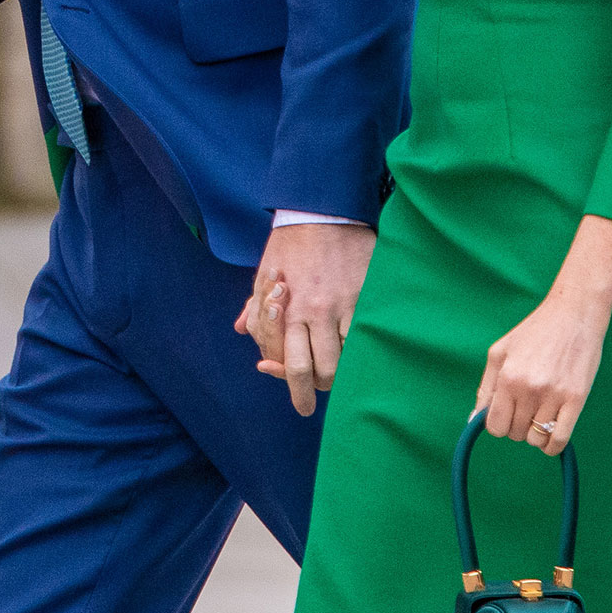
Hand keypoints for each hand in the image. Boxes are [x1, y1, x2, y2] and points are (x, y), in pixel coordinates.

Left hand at [234, 222, 374, 415]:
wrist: (323, 210)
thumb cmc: (290, 242)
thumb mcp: (264, 272)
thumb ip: (256, 305)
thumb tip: (242, 330)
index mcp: (291, 310)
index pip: (293, 365)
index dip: (294, 388)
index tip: (300, 402)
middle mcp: (318, 312)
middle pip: (324, 371)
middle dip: (319, 391)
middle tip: (318, 399)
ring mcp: (346, 304)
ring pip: (350, 358)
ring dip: (345, 374)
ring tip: (341, 378)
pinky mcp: (368, 294)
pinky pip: (369, 334)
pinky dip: (364, 350)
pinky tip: (361, 354)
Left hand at [475, 293, 609, 456]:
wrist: (574, 314)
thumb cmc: (535, 331)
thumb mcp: (501, 352)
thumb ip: (486, 388)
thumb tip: (473, 421)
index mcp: (508, 377)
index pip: (495, 426)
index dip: (499, 423)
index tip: (508, 412)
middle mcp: (529, 388)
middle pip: (515, 433)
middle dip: (517, 425)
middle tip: (527, 405)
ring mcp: (554, 395)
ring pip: (536, 440)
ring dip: (536, 434)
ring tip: (541, 412)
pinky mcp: (576, 399)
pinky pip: (560, 440)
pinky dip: (553, 445)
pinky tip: (553, 431)